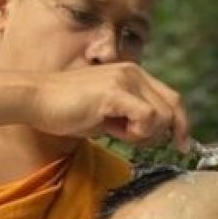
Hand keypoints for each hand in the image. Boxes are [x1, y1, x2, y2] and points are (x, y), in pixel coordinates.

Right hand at [28, 63, 188, 147]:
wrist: (36, 100)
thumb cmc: (67, 109)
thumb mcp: (109, 113)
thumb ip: (132, 117)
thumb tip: (155, 133)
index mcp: (134, 75)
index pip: (173, 99)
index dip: (181, 124)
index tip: (181, 145)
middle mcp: (134, 73)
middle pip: (172, 109)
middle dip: (157, 134)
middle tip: (129, 138)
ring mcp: (125, 80)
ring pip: (161, 117)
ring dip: (142, 134)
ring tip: (114, 130)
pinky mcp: (115, 92)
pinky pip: (147, 118)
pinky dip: (136, 132)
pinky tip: (113, 130)